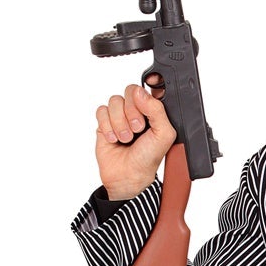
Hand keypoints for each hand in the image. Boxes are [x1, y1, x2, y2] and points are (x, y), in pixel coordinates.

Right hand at [94, 71, 176, 198]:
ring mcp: (119, 115)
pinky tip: (114, 139)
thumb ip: (157, 110)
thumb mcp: (163, 135)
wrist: (129, 177)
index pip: (148, 88)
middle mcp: (136, 110)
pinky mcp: (105, 122)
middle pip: (130, 91)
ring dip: (120, 122)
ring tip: (126, 139)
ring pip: (114, 101)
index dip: (145, 93)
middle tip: (137, 130)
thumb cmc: (147, 159)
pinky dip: (107, 126)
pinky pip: (101, 111)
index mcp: (153, 111)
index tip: (145, 105)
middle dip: (132, 112)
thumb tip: (140, 92)